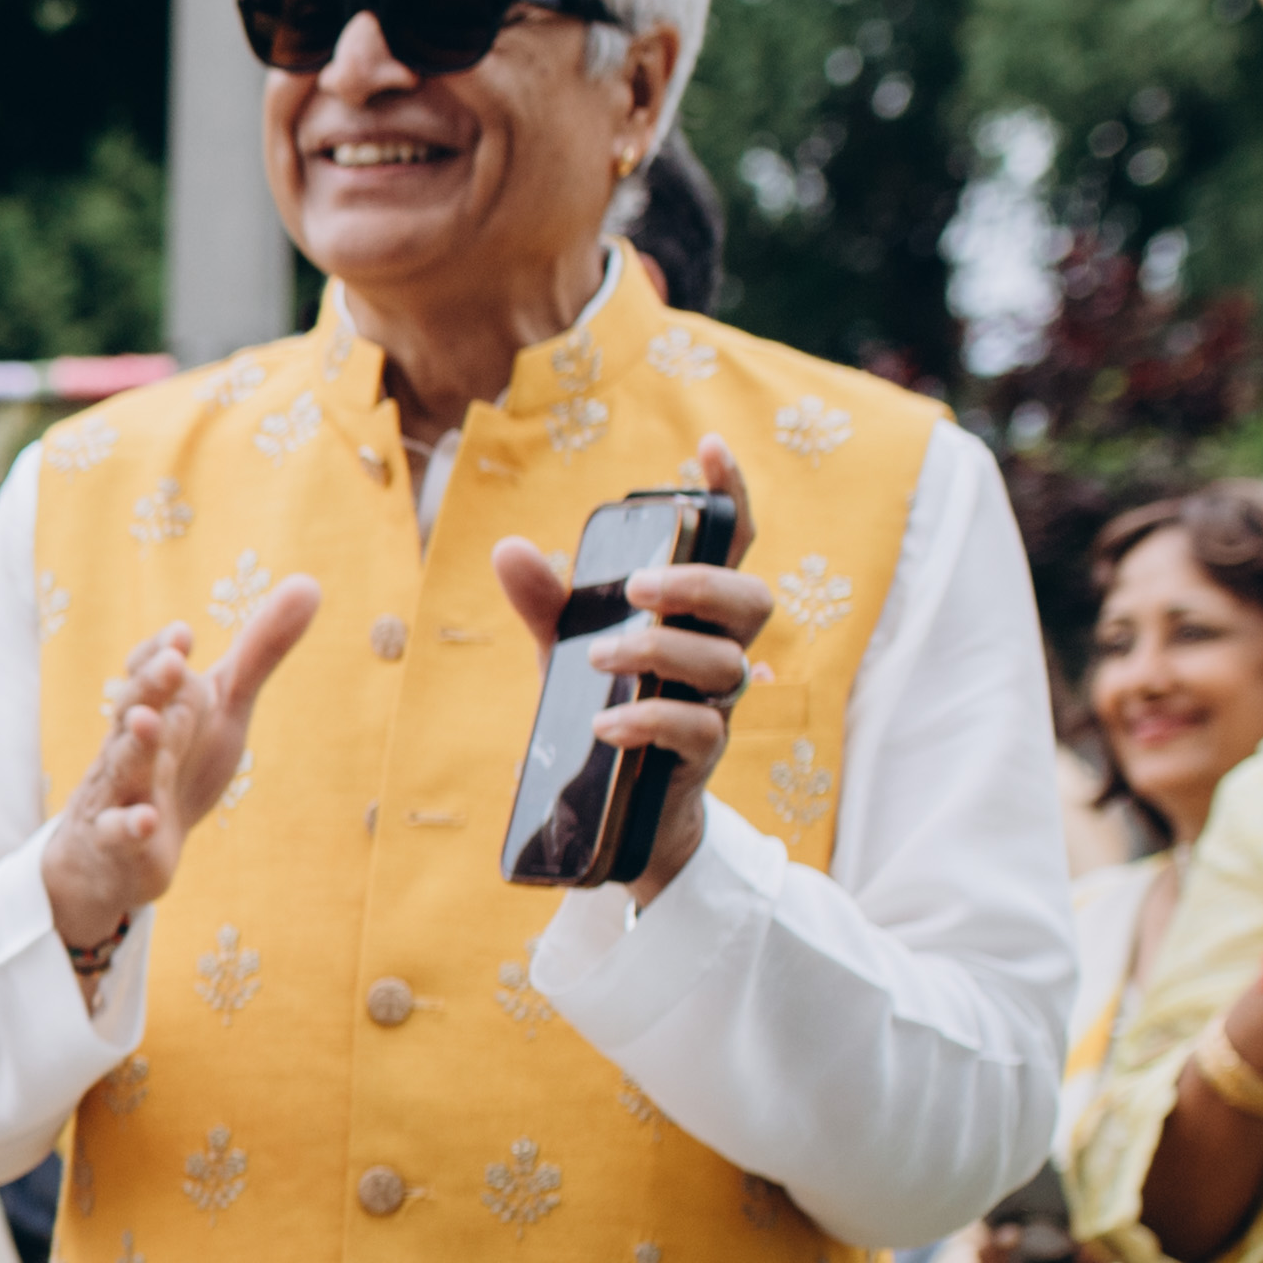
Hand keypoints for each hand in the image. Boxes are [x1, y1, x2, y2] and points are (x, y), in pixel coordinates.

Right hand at [36, 583, 321, 960]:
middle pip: (134, 708)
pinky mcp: (118, 841)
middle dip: (150, 685)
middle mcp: (131, 742)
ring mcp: (120, 791)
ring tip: (150, 722)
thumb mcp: (224, 707)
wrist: (121, 849)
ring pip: (122, 765)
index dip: (160, 652)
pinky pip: (117, 831)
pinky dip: (129, 825)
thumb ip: (260, 651)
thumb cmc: (178, 764)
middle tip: (174, 661)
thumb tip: (309, 582)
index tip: (183, 634)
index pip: (148, 672)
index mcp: (157, 706)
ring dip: (134, 745)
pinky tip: (149, 820)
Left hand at [489, 442, 768, 905]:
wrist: (617, 817)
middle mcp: (718, 654)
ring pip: (725, 663)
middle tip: (639, 588)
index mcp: (693, 617)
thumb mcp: (566, 654)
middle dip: (699, 584)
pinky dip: (650, 719)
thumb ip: (546, 604)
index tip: (709, 444)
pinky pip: (697, 730)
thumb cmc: (606, 711)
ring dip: (663, 651)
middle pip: (752, 601)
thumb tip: (510, 549)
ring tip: (602, 656)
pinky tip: (609, 723)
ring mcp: (715, 706)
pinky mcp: (700, 758)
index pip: (730, 547)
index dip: (732, 495)